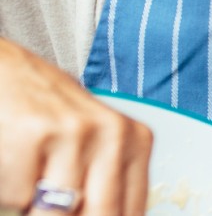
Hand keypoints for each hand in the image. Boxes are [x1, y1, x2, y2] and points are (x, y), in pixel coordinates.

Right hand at [0, 39, 152, 215]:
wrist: (8, 72)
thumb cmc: (52, 116)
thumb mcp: (94, 143)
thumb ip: (106, 185)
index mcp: (136, 141)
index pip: (131, 211)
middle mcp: (112, 133)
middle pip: (102, 214)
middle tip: (59, 209)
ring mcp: (74, 132)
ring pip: (57, 213)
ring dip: (37, 210)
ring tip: (36, 187)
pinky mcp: (33, 133)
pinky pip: (19, 197)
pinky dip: (11, 196)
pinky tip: (15, 167)